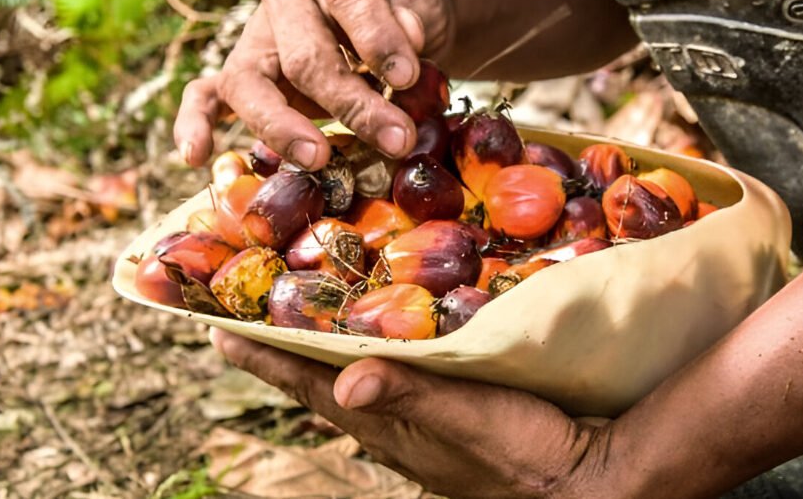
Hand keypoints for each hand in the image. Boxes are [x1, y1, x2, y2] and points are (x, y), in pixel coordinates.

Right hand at [174, 0, 455, 170]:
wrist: (397, 14)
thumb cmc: (407, 7)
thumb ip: (413, 20)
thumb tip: (405, 44)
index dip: (378, 37)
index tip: (408, 77)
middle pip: (304, 54)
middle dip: (351, 103)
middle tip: (396, 139)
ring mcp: (257, 31)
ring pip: (251, 82)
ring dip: (285, 128)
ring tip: (318, 157)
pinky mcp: (243, 70)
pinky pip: (207, 94)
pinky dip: (196, 124)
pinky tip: (195, 156)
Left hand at [209, 328, 615, 498]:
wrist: (585, 484)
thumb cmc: (525, 452)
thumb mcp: (467, 420)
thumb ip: (411, 398)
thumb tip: (345, 386)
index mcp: (389, 426)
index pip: (311, 387)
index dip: (266, 359)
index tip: (218, 332)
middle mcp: (395, 428)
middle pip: (322, 385)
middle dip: (282, 353)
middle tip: (245, 319)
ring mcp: (421, 428)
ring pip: (356, 385)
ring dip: (321, 357)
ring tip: (298, 326)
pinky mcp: (450, 421)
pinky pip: (393, 385)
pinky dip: (371, 362)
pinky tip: (380, 349)